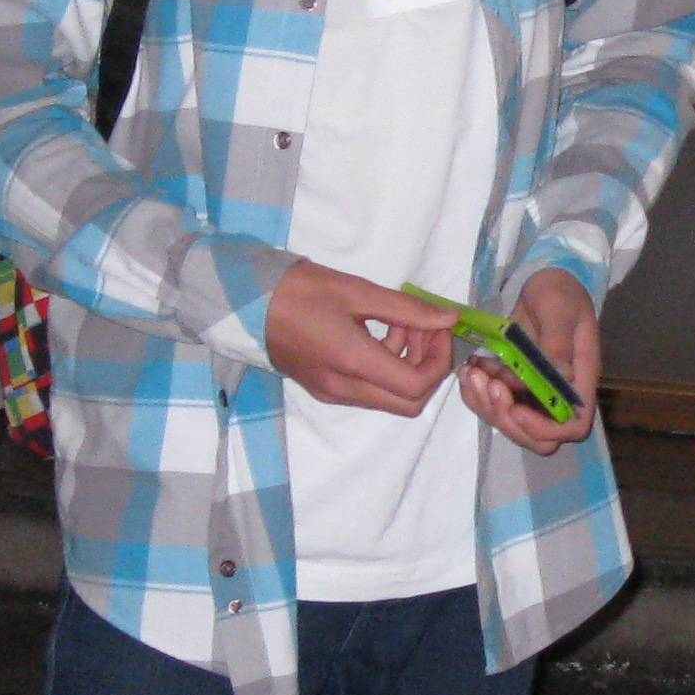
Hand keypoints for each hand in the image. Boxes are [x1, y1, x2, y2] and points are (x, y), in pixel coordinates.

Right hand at [266, 258, 456, 414]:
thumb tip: (449, 318)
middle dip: (428, 369)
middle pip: (409, 403)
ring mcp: (333, 393)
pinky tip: (379, 335)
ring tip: (402, 325)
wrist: (245, 302)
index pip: (416, 386)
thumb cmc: (299, 290)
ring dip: (408, 367)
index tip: (440, 329)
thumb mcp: (358, 291)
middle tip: (425, 330)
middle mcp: (344, 389)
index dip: (439, 360)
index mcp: (353, 363)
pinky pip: (369, 391)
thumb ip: (407, 309)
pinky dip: (386, 369)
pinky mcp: (325, 389)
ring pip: (390, 399)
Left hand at [456, 268, 598, 453]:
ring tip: (473, 371)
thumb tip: (560, 376)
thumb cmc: (559, 290)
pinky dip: (476, 392)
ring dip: (486, 405)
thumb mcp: (558, 307)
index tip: (516, 406)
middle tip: (488, 386)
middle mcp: (558, 393)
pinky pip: (493, 403)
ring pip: (511, 423)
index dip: (545, 428)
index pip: (573, 426)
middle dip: (508, 421)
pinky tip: (472, 366)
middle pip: (539, 437)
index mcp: (580, 378)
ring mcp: (535, 391)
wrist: (545, 279)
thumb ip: (557, 341)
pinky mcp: (515, 383)